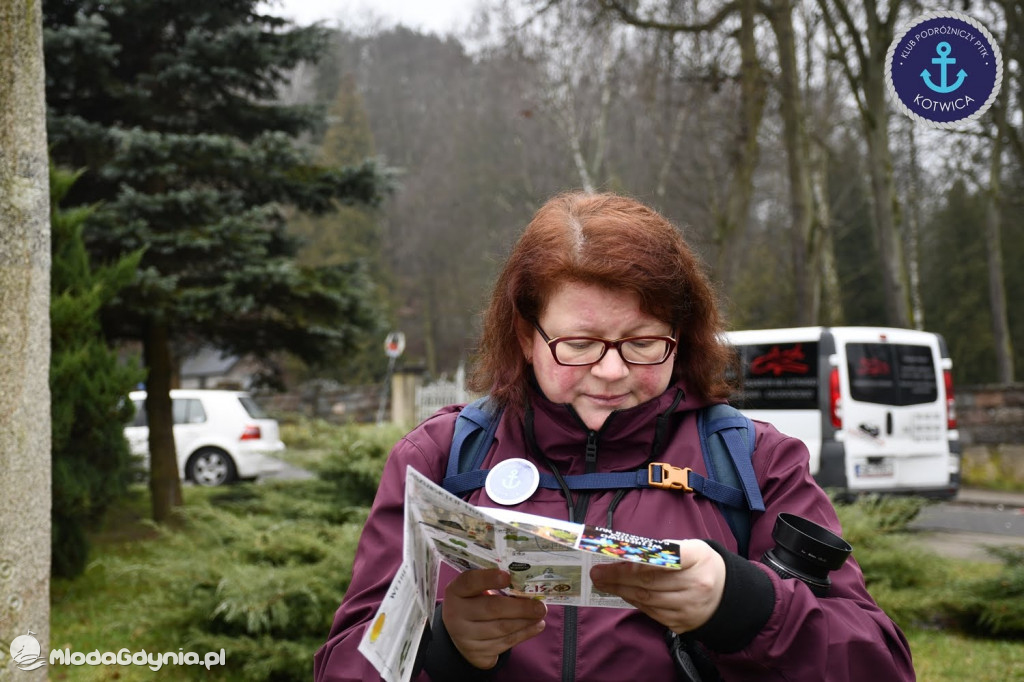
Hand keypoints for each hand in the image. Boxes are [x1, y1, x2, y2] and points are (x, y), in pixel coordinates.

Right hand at [442, 568, 546, 669]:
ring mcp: (464, 637)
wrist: (459, 633)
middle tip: (541, 605)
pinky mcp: (476, 653)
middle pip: (491, 608)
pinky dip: (524, 634)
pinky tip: (536, 626)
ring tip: (541, 614)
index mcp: (455, 591)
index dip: (488, 578)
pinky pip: (505, 643)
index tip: (508, 576)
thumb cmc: (474, 603)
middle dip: (520, 607)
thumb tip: (525, 582)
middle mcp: (455, 614)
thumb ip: (493, 583)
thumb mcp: (475, 590)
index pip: (470, 582)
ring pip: (501, 628)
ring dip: (526, 621)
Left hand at [589, 539, 724, 632]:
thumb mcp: (689, 547)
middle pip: (649, 581)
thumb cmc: (700, 564)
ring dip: (621, 591)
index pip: (664, 557)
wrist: (727, 594)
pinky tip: (622, 593)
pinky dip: (634, 601)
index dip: (637, 558)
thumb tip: (624, 553)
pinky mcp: (683, 624)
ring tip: (602, 583)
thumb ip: (661, 549)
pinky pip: (652, 613)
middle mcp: (696, 584)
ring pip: (648, 599)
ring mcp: (690, 607)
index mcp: (697, 558)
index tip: (612, 557)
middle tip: (597, 573)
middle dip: (618, 577)